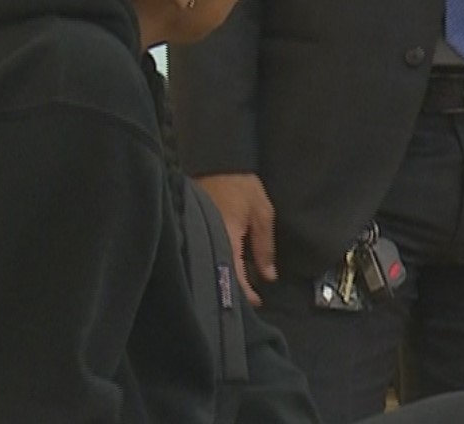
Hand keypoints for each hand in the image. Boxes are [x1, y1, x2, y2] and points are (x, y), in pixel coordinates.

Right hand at [195, 173, 277, 305]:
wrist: (217, 162)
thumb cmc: (240, 184)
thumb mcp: (262, 213)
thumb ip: (265, 246)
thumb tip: (268, 276)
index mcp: (226, 236)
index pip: (234, 274)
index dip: (244, 292)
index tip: (255, 302)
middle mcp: (208, 238)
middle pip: (219, 274)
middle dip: (232, 291)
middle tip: (245, 301)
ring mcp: (199, 234)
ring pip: (211, 265)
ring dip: (224, 278)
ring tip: (238, 288)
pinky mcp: (195, 230)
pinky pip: (206, 253)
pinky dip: (217, 263)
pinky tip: (226, 268)